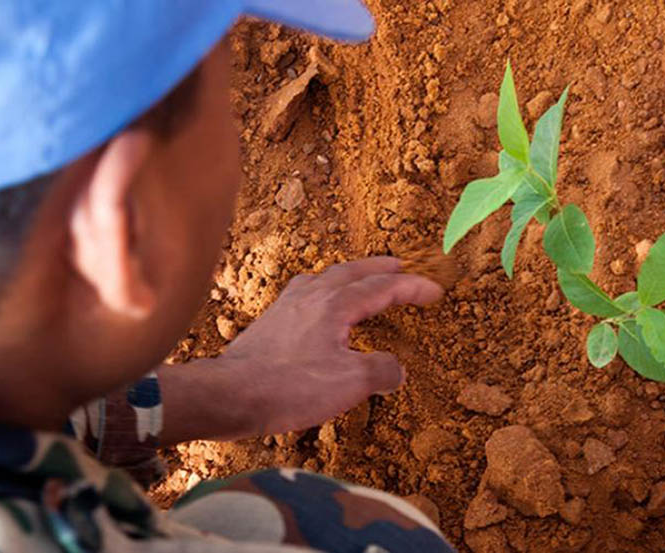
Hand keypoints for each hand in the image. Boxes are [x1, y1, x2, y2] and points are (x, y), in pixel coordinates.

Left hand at [158, 257, 442, 443]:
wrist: (229, 394)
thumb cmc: (288, 387)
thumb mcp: (349, 383)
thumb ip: (381, 371)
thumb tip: (396, 369)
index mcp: (336, 304)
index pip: (383, 288)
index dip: (412, 288)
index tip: (435, 291)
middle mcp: (312, 295)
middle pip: (354, 271)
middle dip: (381, 268)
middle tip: (401, 265)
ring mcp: (288, 305)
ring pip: (327, 278)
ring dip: (351, 275)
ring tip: (362, 279)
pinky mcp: (271, 321)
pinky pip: (307, 292)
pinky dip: (326, 290)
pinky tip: (319, 305)